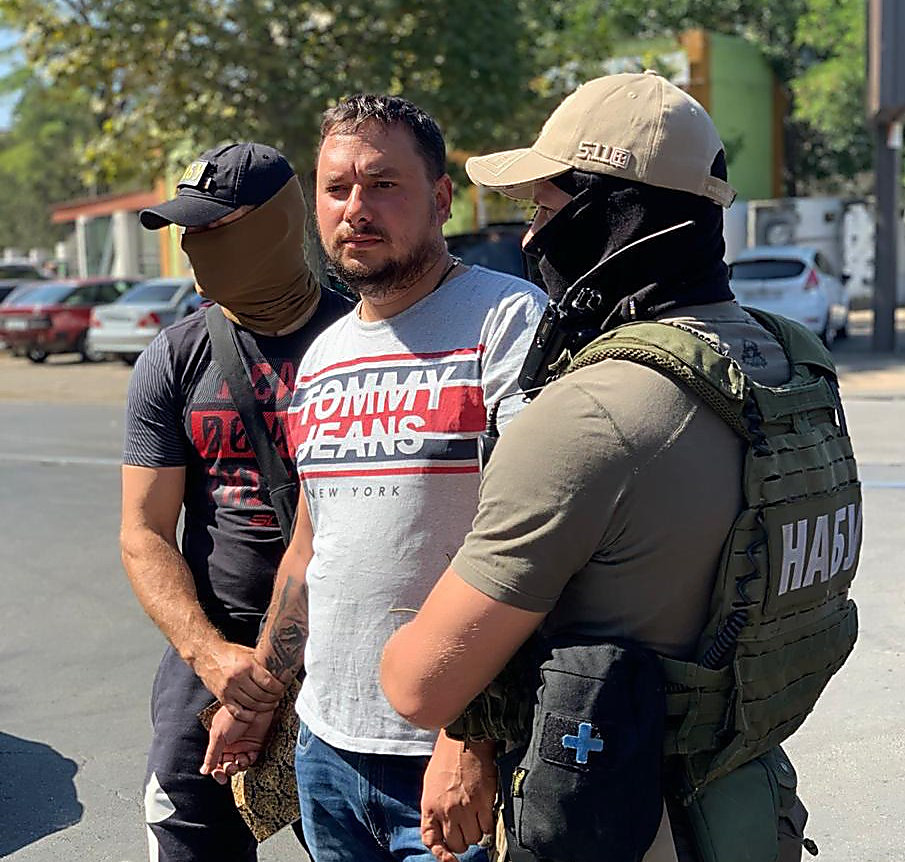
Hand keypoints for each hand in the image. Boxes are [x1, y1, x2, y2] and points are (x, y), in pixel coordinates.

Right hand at [194, 641, 283, 719]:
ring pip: (251, 705)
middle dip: (273, 699)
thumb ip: (261, 662)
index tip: (282, 688)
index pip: (268, 682)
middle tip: (278, 698)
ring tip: (270, 705)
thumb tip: (279, 669)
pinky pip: (238, 712)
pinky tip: (255, 713)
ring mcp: (229, 689)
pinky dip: (248, 715)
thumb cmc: (229, 652)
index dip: (278, 688)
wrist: (206, 655)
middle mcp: (237, 678)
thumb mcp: (248, 653)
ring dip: (264, 707)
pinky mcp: (222, 698)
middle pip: (261, 695)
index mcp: (247, 665)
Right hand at [200, 705, 275, 783]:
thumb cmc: (232, 716)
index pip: (215, 762)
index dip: (217, 772)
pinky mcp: (255, 743)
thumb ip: (211, 756)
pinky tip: (249, 755)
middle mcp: (230, 745)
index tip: (221, 779)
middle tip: (231, 767)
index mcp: (218, 742)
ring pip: (240, 763)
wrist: (252, 705)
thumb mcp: (218, 736)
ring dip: (240, 765)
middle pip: (227, 765)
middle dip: (229, 769)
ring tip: (241, 760)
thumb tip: (204, 771)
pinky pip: (251, 758)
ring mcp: (243, 744)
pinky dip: (250, 760)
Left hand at [421, 732, 496, 861]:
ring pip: (474, 838)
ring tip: (476, 814)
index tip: (450, 859)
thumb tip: (441, 826)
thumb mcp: (431, 783)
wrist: (464, 738)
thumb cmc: (447, 757)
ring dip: (477, 830)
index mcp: (430, 807)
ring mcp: (465, 809)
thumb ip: (434, 808)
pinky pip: (487, 827)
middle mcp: (446, 812)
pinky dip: (488, 823)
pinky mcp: (483, 803)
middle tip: (467, 825)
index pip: (432, 841)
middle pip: (458, 844)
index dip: (442, 854)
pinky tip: (486, 811)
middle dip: (463, 838)